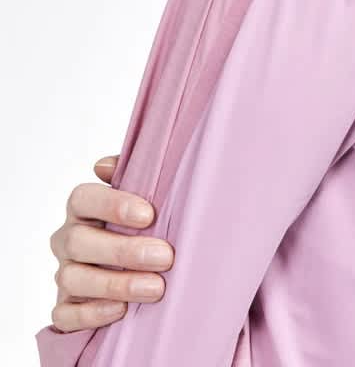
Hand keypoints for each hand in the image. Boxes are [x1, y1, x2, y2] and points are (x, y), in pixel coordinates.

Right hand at [47, 155, 174, 333]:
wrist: (142, 265)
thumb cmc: (142, 224)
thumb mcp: (142, 195)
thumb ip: (129, 173)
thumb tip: (103, 165)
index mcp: (82, 209)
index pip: (82, 198)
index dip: (112, 204)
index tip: (148, 214)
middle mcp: (68, 239)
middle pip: (78, 241)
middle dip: (123, 250)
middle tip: (165, 256)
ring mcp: (64, 274)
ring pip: (73, 278)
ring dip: (115, 284)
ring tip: (155, 288)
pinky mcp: (65, 307)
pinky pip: (65, 315)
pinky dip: (92, 313)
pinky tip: (121, 310)